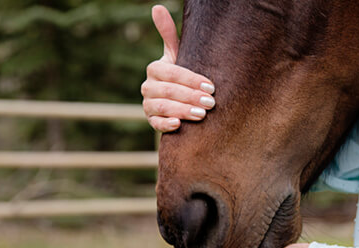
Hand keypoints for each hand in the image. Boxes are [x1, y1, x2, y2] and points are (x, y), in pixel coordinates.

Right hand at [141, 5, 215, 131]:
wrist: (176, 99)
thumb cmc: (180, 75)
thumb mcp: (177, 55)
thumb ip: (169, 34)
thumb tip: (157, 7)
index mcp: (154, 69)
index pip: (172, 73)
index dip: (191, 80)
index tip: (211, 86)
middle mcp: (147, 86)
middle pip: (168, 91)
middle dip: (191, 97)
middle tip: (211, 103)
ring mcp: (148, 104)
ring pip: (162, 107)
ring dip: (183, 111)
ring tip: (202, 114)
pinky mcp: (151, 121)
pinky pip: (155, 124)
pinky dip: (166, 124)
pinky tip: (179, 124)